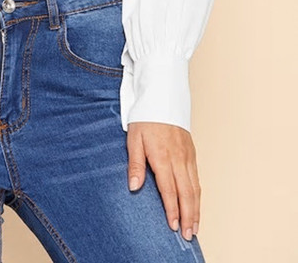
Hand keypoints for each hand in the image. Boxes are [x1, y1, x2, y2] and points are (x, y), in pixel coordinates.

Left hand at [126, 121, 200, 240]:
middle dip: (188, 216)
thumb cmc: (145, 118)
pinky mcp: (192, 152)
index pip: (169, 190)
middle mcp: (178, 158)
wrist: (162, 97)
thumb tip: (134, 187)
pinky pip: (197, 178)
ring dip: (196, 209)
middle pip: (186, 193)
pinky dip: (198, 195)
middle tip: (187, 235)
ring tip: (195, 227)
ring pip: (195, 188)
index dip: (172, 210)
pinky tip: (196, 204)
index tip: (172, 226)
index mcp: (162, 157)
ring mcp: (187, 156)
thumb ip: (135, 164)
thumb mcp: (134, 139)